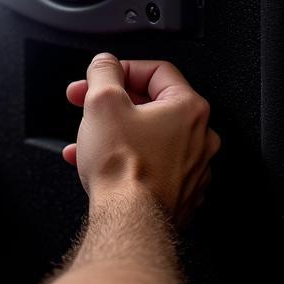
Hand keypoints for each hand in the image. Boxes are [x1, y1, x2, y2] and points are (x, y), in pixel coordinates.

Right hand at [62, 53, 220, 227]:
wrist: (130, 220)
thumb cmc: (123, 167)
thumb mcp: (102, 101)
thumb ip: (104, 72)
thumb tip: (105, 63)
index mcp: (188, 108)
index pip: (156, 71)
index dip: (121, 69)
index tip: (101, 76)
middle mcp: (199, 137)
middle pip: (151, 104)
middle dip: (112, 101)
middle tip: (86, 102)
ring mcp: (192, 168)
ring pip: (147, 136)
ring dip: (113, 130)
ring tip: (85, 135)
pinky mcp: (180, 192)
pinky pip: (150, 164)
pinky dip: (124, 158)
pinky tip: (95, 161)